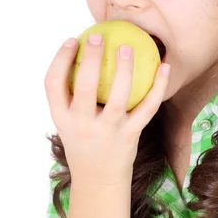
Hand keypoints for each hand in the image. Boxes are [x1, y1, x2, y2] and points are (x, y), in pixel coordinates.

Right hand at [44, 34, 169, 187]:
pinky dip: (158, 86)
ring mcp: (107, 131)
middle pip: (84, 86)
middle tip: (97, 37)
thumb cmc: (83, 141)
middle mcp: (81, 124)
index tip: (71, 40)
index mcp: (61, 117)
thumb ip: (71, 94)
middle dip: (90, 58)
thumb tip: (83, 54)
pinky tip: (164, 66)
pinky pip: (147, 107)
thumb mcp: (68, 121)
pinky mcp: (130, 135)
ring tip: (127, 47)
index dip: (60, 59)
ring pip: (117, 97)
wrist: (98, 179)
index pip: (53, 84)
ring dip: (123, 70)